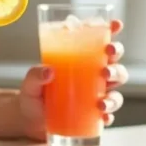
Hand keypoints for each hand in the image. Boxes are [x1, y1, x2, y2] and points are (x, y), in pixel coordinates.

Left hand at [16, 20, 128, 140]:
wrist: (30, 121)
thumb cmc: (34, 95)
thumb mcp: (30, 82)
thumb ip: (36, 74)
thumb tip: (49, 71)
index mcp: (81, 59)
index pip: (99, 41)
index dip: (110, 30)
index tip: (115, 25)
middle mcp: (93, 75)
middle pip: (115, 63)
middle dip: (115, 61)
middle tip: (106, 63)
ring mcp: (96, 95)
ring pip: (115, 89)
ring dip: (114, 92)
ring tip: (102, 101)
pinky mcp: (94, 115)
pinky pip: (108, 114)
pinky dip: (108, 115)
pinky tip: (103, 116)